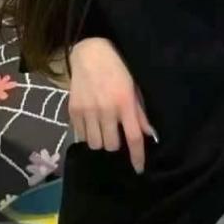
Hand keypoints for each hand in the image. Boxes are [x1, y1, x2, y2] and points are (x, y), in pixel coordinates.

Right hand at [67, 38, 156, 175]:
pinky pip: (80, 136)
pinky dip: (87, 135)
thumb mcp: (134, 88)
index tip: (139, 169)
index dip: (137, 156)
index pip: (133, 137)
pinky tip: (91, 124)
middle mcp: (106, 109)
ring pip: (94, 144)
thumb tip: (149, 135)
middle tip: (116, 134)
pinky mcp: (73, 110)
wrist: (90, 54)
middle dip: (115, 145)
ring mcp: (87, 111)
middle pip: (111, 145)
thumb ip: (140, 113)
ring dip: (101, 141)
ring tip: (103, 130)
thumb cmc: (118, 69)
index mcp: (125, 103)